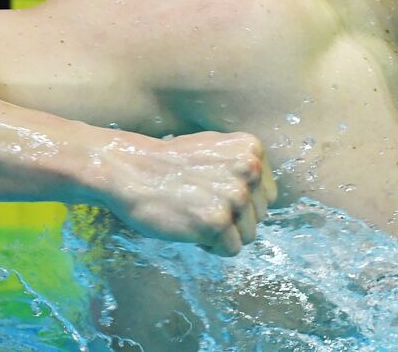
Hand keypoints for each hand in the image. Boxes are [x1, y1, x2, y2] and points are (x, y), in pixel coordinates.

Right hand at [88, 130, 276, 254]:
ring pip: (248, 236)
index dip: (244, 203)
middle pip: (260, 216)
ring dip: (224, 234)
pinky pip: (231, 249)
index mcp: (251, 149)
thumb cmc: (169, 163)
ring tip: (196, 217)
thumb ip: (242, 166)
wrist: (129, 171)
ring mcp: (234, 197)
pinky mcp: (216, 223)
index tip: (216, 196)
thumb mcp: (215, 148)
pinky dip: (212, 247)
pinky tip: (191, 229)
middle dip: (234, 219)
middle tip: (201, 207)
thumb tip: (262, 194)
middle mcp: (249, 170)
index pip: (268, 194)